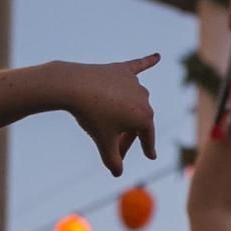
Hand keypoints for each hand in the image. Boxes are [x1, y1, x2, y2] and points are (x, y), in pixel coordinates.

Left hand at [57, 55, 160, 177]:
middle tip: (117, 151)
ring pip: (134, 101)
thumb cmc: (91, 116)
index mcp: (145, 118)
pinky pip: (138, 66)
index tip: (150, 156)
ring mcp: (133, 82)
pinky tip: (157, 57)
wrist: (74, 87)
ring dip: (128, 112)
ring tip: (117, 122)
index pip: (146, 138)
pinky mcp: (121, 70)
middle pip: (139, 122)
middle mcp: (144, 98)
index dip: (146, 149)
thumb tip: (117, 174)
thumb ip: (112, 160)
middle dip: (129, 136)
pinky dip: (147, 62)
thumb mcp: (103, 143)